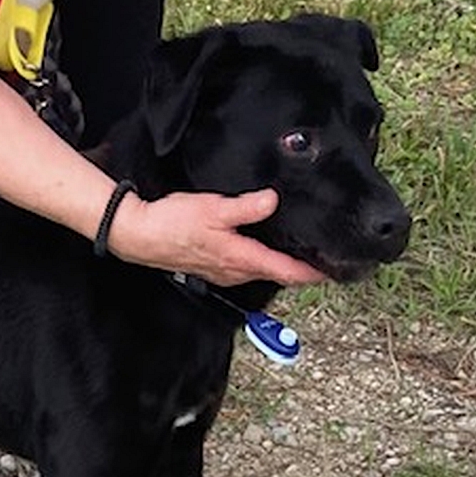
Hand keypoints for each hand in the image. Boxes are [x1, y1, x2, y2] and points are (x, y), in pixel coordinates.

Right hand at [106, 188, 325, 287]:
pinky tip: (263, 251)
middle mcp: (234, 271)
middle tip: (327, 260)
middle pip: (279, 276)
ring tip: (302, 255)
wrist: (138, 235)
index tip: (337, 269)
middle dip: (303, 270)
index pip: (288, 272)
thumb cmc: (171, 224)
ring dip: (282, 268)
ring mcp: (222, 272)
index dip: (314, 273)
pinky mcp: (212, 268)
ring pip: (262, 273)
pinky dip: (262, 263)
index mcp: (240, 258)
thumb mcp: (212, 208)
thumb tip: (273, 200)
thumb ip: (246, 206)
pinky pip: (246, 269)